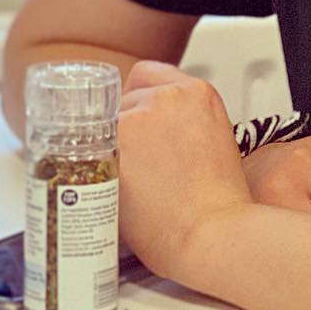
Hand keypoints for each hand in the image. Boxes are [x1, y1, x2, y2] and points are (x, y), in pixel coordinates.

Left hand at [118, 62, 253, 282]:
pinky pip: (91, 149)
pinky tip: (117, 189)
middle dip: (127, 129)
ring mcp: (139, 117)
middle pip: (125, 99)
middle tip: (138, 163)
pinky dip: (97, 168)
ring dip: (111, 148)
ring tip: (132, 184)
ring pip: (106, 124)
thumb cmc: (219, 206)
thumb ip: (185, 127)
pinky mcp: (115, 143)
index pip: (150, 75)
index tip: (140, 123)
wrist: (213, 234)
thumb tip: (156, 138)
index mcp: (198, 93)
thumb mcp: (215, 146)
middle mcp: (169, 96)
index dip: (140, 101)